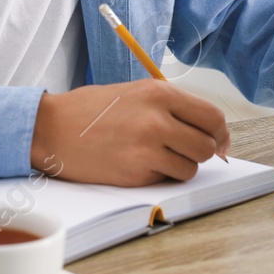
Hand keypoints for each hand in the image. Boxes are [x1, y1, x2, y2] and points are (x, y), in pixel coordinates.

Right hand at [29, 79, 230, 186]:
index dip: (221, 134)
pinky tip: (136, 163)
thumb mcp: (135, 93)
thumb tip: (209, 132)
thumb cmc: (91, 110)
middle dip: (200, 152)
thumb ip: (171, 107)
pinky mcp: (135, 173)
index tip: (219, 142)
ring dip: (179, 166)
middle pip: (207, 146)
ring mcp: (147, 148)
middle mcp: (157, 119)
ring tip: (155, 155)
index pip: (212, 117)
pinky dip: (158, 176)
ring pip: (191, 168)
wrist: (52, 128)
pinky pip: (166, 180)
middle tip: (183, 150)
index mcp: (160, 94)